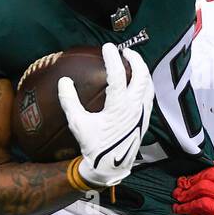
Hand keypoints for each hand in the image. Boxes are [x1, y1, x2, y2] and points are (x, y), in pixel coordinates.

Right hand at [58, 43, 152, 187]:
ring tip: (133, 62)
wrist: (111, 167)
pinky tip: (137, 83)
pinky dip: (145, 83)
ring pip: (149, 85)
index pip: (118, 75)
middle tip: (125, 51)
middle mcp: (134, 108)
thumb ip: (69, 101)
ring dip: (142, 70)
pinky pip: (149, 95)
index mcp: (119, 107)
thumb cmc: (94, 146)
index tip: (107, 47)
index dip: (113, 58)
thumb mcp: (78, 124)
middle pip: (142, 76)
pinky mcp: (145, 119)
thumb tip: (64, 81)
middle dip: (135, 59)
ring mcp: (142, 113)